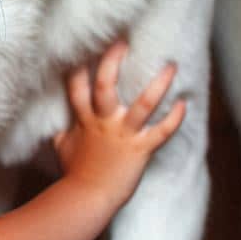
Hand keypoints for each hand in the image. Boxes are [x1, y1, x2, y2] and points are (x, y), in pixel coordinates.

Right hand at [54, 41, 185, 206]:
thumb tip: (56, 121)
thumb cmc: (74, 174)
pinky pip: (162, 132)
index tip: (85, 46)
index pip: (77, 87)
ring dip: (158, 84)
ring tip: (171, 65)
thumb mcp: (62, 147)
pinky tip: (184, 104)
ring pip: (142, 104)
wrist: (87, 198)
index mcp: (84, 121)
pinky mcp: (141, 150)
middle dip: (113, 61)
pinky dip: (174, 118)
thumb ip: (63, 130)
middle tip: (123, 41)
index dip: (79, 66)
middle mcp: (103, 123)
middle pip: (105, 85)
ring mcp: (123, 135)